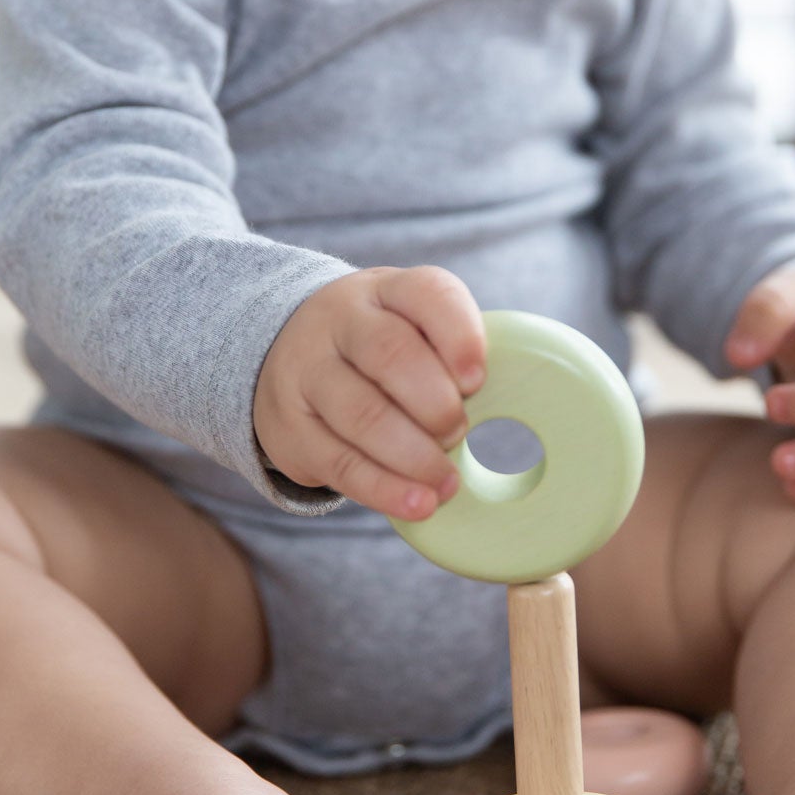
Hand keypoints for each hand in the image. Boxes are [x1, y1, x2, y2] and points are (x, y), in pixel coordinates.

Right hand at [253, 267, 486, 519]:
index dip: (458, 336)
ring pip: (362, 414)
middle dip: (434, 402)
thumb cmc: (379, 346)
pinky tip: (418, 504)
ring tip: (447, 482)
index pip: (426, 294)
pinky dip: (384, 489)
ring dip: (413, 455)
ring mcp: (307, 371)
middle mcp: (340, 322)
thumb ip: (452, 354)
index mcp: (387, 290)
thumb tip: (509, 407)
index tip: (478, 379)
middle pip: (389, 354)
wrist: (285, 352)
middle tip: (459, 432)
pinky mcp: (290, 427)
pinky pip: (339, 462)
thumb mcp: (412, 326)